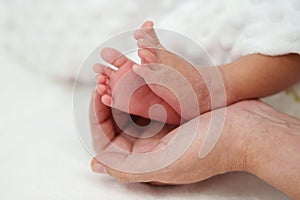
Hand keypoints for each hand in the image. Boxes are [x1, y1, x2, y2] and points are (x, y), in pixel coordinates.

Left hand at [89, 90, 256, 183]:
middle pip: (118, 130)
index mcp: (148, 163)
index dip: (98, 121)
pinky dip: (138, 94)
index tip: (98, 96)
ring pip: (131, 117)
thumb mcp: (167, 163)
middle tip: (102, 84)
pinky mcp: (175, 120)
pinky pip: (148, 107)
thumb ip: (131, 168)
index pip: (109, 145)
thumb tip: (99, 164)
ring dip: (120, 99)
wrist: (249, 130)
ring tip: (113, 81)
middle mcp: (153, 151)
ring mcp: (164, 135)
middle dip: (106, 108)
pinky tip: (134, 82)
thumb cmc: (211, 147)